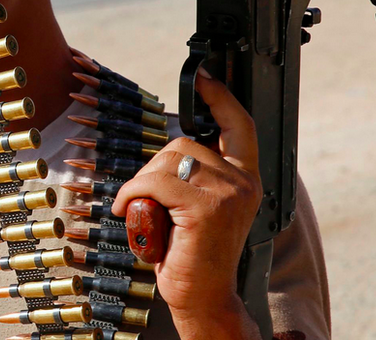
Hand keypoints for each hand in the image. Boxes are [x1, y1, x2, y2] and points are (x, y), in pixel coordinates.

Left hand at [111, 69, 262, 337]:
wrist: (203, 298)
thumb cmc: (191, 255)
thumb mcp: (198, 206)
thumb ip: (196, 175)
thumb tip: (172, 148)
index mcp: (245, 178)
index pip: (238, 124)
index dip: (219, 97)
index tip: (203, 77)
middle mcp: (243, 182)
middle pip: (184, 142)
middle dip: (154, 167)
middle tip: (147, 200)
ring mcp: (229, 194)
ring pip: (168, 161)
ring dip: (142, 184)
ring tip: (142, 212)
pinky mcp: (207, 208)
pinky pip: (156, 182)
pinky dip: (134, 193)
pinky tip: (130, 212)